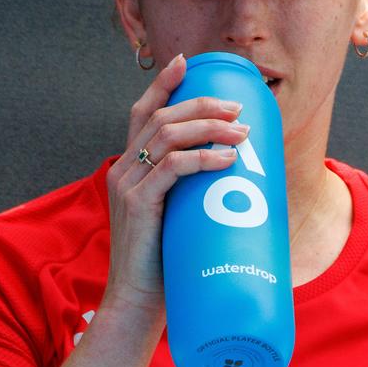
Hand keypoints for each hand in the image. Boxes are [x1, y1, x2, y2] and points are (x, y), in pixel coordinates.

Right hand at [102, 53, 249, 314]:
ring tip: (243, 132)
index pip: (142, 113)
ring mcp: (128, 186)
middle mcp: (124, 170)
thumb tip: (236, 181)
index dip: (163, 85)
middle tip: (238, 109)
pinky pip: (171, 169)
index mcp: (130, 168)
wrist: (137, 304)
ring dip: (209, 128)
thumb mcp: (178, 220)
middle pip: (161, 118)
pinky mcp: (139, 205)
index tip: (188, 62)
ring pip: (168, 137)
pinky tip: (226, 158)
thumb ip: (192, 196)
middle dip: (202, 105)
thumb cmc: (165, 265)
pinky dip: (201, 159)